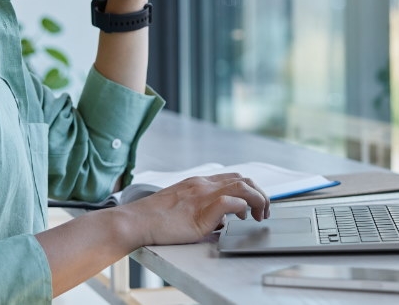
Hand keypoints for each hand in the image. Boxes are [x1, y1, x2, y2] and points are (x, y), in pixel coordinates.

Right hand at [117, 173, 270, 246]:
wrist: (136, 221)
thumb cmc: (154, 219)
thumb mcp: (183, 209)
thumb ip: (203, 210)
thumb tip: (222, 222)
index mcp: (198, 183)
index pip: (233, 177)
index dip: (250, 189)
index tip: (255, 204)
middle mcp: (202, 184)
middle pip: (243, 178)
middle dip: (260, 194)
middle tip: (263, 211)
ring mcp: (202, 195)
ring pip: (242, 185)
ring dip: (257, 200)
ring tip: (259, 215)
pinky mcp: (201, 210)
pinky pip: (230, 201)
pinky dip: (242, 207)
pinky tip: (242, 218)